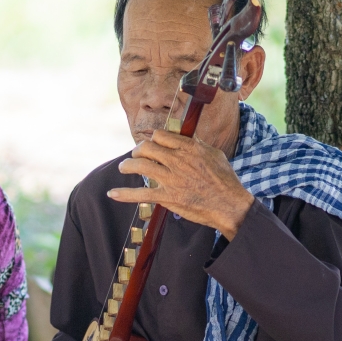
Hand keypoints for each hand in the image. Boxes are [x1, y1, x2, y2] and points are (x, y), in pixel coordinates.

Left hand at [107, 131, 254, 238]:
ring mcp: (171, 179)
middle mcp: (177, 160)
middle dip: (138, 150)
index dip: (153, 139)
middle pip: (147, 147)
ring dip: (128, 165)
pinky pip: (141, 194)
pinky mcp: (167, 197)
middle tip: (136, 155)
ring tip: (124, 168)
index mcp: (189, 148)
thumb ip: (197, 146)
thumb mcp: (214, 155)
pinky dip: (124, 194)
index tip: (151, 144)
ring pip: (140, 165)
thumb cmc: (225, 181)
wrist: (229, 205)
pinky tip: (112, 193)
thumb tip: (185, 139)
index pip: (161, 135)